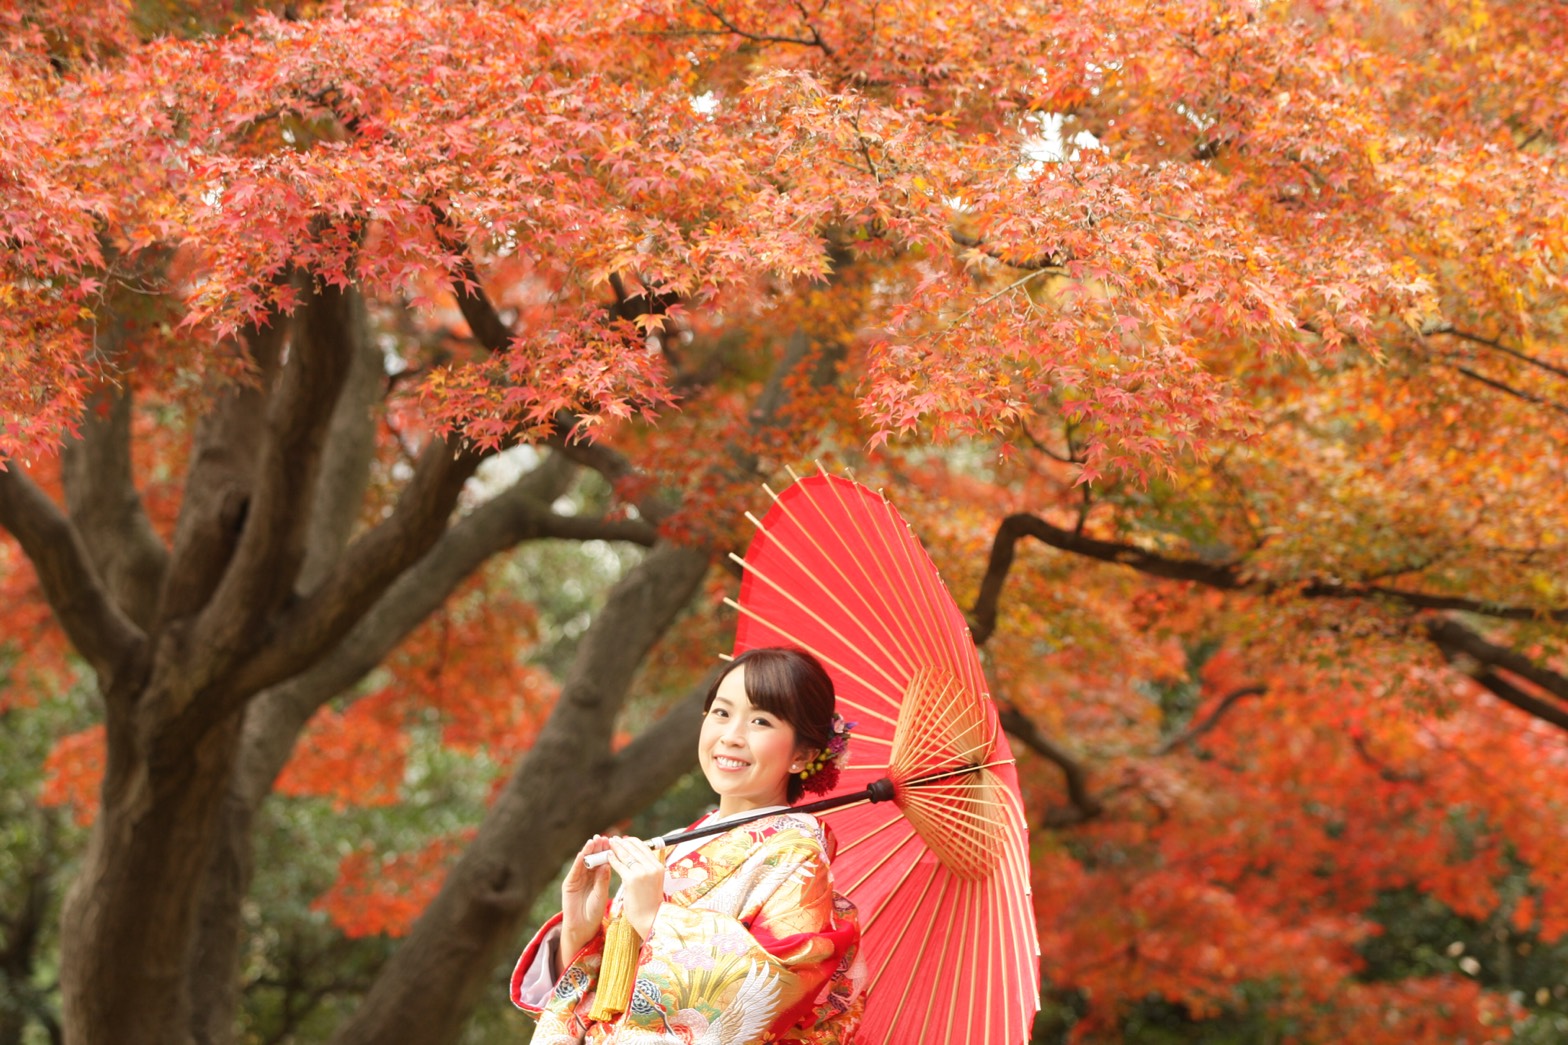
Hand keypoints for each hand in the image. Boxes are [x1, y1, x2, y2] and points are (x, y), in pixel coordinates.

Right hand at [560, 835, 611, 961]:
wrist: (583, 927)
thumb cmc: (595, 912)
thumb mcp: (602, 894)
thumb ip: (603, 879)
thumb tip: (608, 863)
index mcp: (598, 877)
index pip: (603, 860)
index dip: (607, 851)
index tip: (614, 841)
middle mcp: (587, 876)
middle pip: (593, 858)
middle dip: (598, 847)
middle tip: (603, 837)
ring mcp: (577, 879)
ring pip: (583, 862)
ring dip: (588, 851)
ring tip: (593, 841)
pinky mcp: (569, 884)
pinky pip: (575, 871)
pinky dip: (578, 862)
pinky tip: (583, 854)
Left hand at [605, 835, 664, 938]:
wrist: (650, 919)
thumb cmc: (649, 902)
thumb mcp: (653, 881)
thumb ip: (647, 869)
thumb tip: (637, 856)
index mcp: (659, 866)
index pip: (644, 847)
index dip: (632, 842)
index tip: (623, 840)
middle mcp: (652, 867)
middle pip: (635, 848)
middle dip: (622, 842)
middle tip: (613, 839)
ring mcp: (643, 873)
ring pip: (626, 855)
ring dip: (616, 848)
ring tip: (608, 844)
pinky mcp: (632, 880)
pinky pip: (619, 865)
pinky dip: (612, 859)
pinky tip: (607, 856)